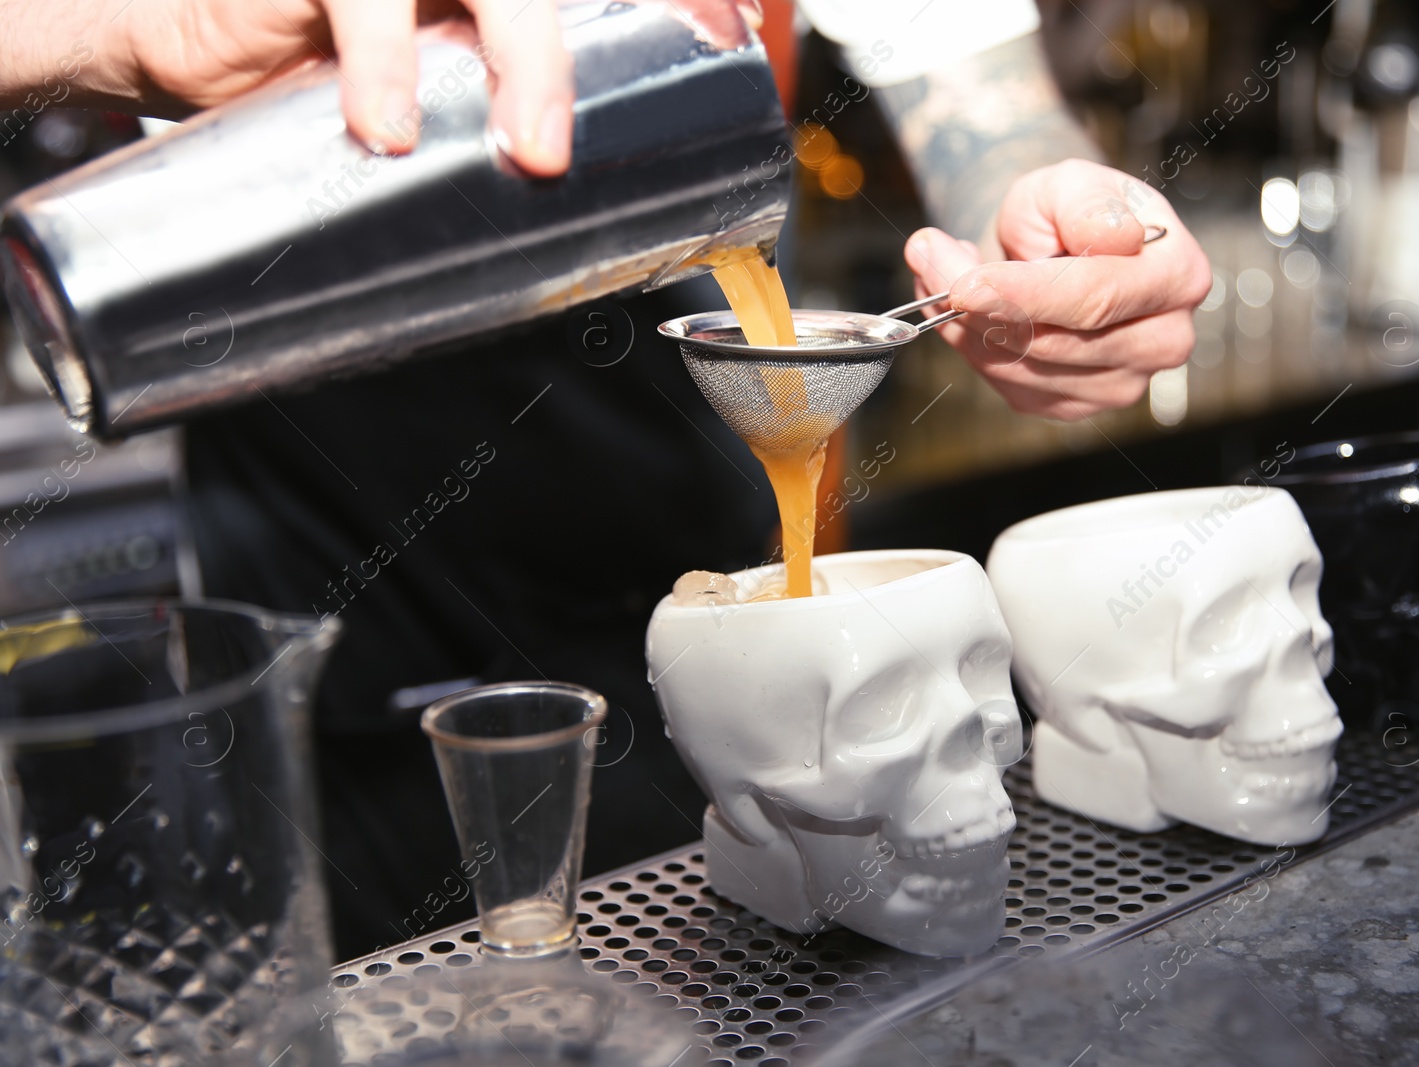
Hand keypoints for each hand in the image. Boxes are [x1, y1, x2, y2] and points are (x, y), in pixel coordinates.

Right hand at [0, 0, 756, 176]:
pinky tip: (387, 124)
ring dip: (521, 56)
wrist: (185, 43)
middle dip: (592, 54)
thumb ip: (500, 135)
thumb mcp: (433, 106)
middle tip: (620, 144)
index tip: (735, 27)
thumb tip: (597, 243)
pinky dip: (382, 56)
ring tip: (530, 153)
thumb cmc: (324, 75)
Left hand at [904, 159, 1211, 420]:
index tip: (964, 283)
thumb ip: (1087, 202)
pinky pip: (1010, 384)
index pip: (1095, 296)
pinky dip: (972, 344)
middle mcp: (1162, 339)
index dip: (1023, 294)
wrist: (1064, 249)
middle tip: (928, 254)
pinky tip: (965, 306)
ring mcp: (1123, 382)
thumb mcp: (1075, 183)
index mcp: (1178, 276)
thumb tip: (1108, 234)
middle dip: (976, 303)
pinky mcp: (1079, 404)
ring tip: (940, 268)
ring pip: (1021, 367)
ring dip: (963, 321)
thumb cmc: (1074, 214)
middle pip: (1052, 342)